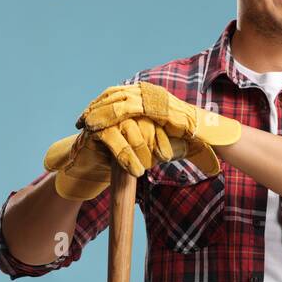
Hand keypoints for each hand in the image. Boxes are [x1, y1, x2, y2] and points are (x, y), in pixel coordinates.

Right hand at [42, 118, 188, 199]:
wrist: (90, 166)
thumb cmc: (121, 159)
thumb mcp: (146, 152)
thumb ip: (165, 147)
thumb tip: (191, 149)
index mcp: (137, 110)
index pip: (156, 118)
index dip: (164, 136)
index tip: (168, 156)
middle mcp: (124, 109)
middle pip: (146, 121)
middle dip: (154, 143)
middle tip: (160, 160)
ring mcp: (109, 117)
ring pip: (132, 129)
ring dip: (141, 151)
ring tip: (144, 170)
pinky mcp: (96, 128)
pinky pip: (114, 139)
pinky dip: (126, 156)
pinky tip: (134, 171)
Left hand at [76, 81, 242, 147]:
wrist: (207, 133)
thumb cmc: (188, 135)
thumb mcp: (163, 128)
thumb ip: (149, 126)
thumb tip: (135, 134)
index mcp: (148, 94)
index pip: (119, 94)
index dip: (102, 105)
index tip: (88, 117)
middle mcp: (147, 90)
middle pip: (113, 94)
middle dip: (95, 107)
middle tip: (81, 120)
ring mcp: (150, 95)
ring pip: (115, 99)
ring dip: (97, 111)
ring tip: (84, 123)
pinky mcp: (152, 104)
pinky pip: (124, 108)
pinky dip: (108, 115)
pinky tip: (96, 125)